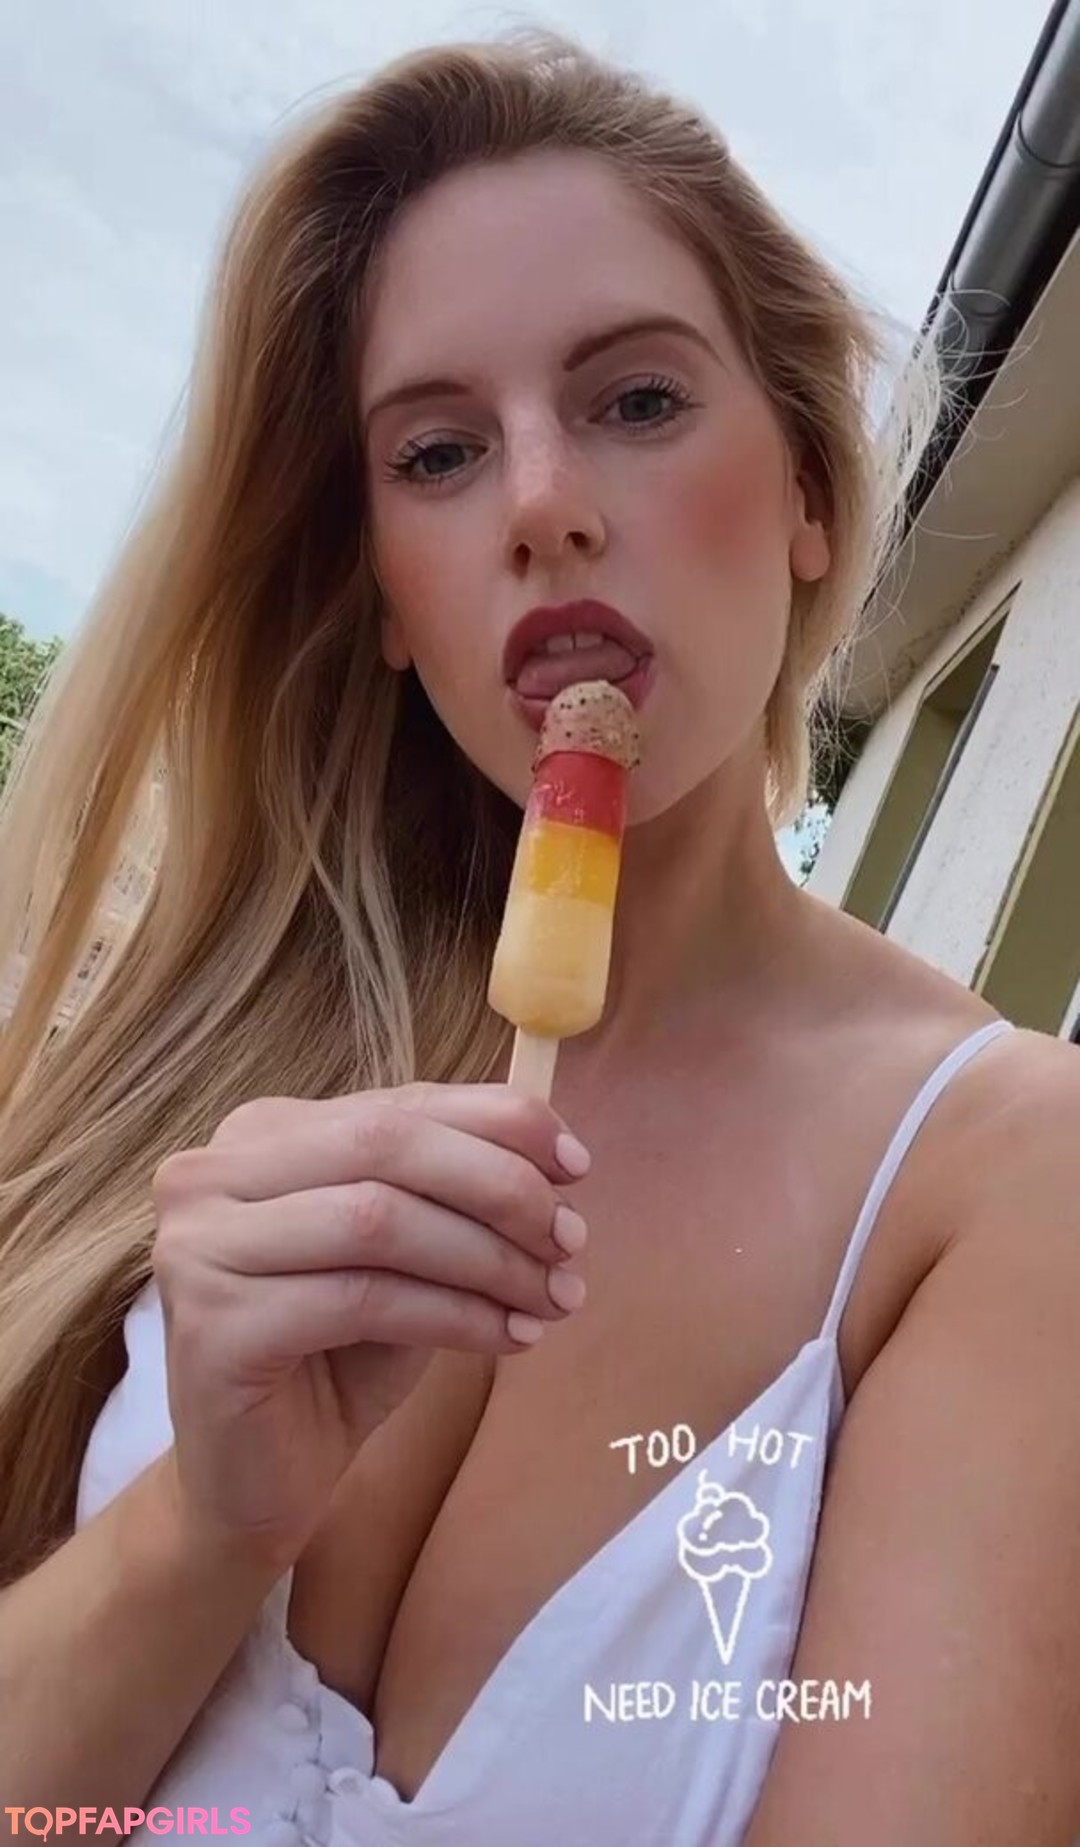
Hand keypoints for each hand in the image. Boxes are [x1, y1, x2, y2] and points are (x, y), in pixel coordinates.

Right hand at [150, 1081, 589, 1566]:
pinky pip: (365, 1298)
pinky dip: (456, 1315)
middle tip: (571, 1241)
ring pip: (378, 1219)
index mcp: (262, 1134)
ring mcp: (200, 1245)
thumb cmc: (338, 1357)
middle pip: (387, 1144)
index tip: (578, 1167)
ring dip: (488, 1258)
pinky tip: (509, 1338)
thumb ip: (455, 1192)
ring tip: (553, 1299)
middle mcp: (213, 1172)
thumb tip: (561, 1159)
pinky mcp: (212, 1324)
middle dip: (499, 1188)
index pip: (399, 1103)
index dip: (499, 1124)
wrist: (254, 1483)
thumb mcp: (409, 1256)